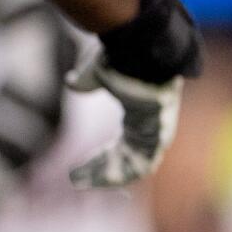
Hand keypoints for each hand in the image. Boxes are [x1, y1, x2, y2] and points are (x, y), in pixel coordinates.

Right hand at [64, 45, 181, 188]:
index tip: (81, 168)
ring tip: (81, 182)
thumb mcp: (95, 74)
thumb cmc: (118, 57)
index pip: (122, 145)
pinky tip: (100, 178)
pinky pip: (145, 163)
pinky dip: (123, 173)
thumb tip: (71, 82)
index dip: (102, 159)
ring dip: (109, 176)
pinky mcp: (159, 132)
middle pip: (128, 159)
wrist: (137, 49)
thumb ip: (85, 83)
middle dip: (101, 171)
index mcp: (139, 114)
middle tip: (76, 180)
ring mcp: (158, 131)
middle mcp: (151, 126)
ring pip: (136, 166)